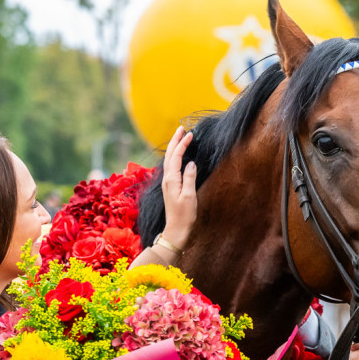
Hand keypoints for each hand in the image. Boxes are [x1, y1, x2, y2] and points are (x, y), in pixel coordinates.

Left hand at [159, 125, 197, 249]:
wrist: (176, 231)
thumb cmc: (185, 216)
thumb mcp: (190, 196)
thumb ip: (190, 178)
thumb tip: (191, 163)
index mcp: (171, 180)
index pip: (176, 156)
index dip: (182, 144)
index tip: (190, 133)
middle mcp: (167, 179)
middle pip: (169, 155)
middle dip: (175, 141)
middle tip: (181, 128)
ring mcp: (167, 183)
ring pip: (169, 160)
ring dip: (174, 148)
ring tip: (180, 138)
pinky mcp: (170, 187)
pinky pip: (171, 167)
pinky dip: (175, 157)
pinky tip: (179, 156)